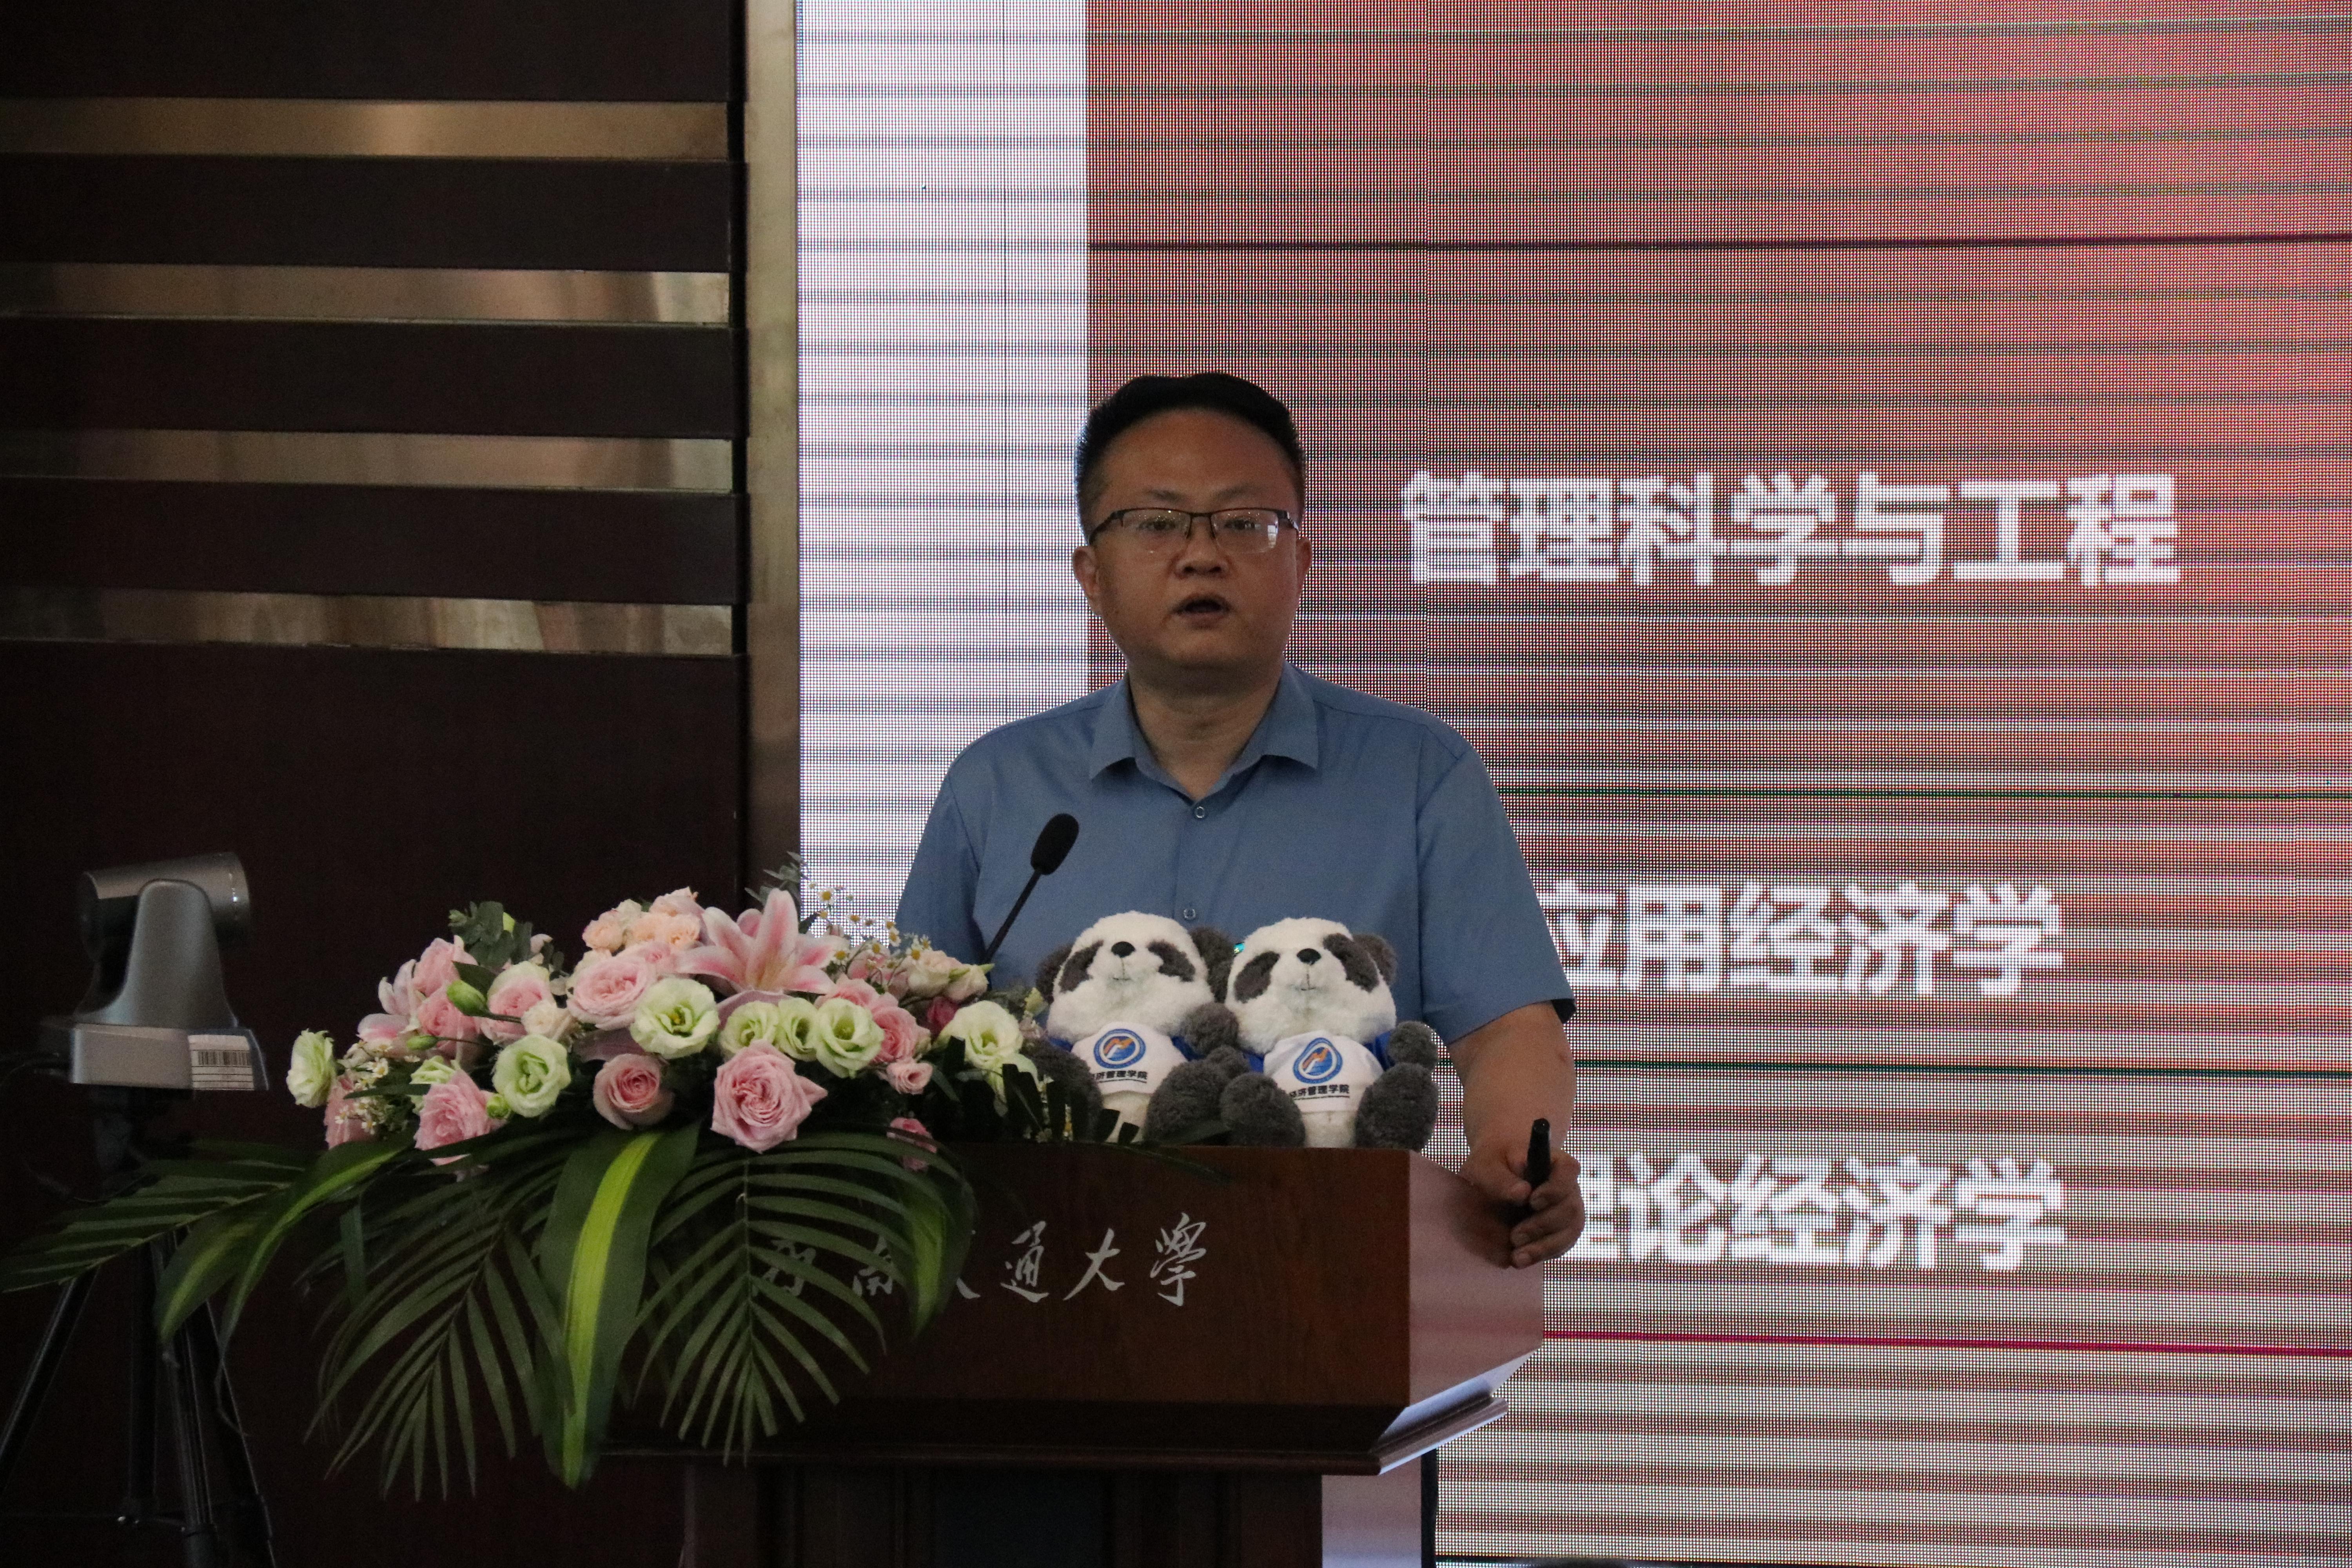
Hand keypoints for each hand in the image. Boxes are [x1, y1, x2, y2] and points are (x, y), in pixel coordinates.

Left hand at [1462, 1135, 1584, 1268]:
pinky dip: (1542, 1254)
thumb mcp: (1485, 1165)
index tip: (1532, 1201)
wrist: (1491, 1178)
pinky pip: (1560, 1246)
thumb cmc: (1491, 1164)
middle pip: (1570, 1208)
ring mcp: (1567, 1210)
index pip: (1569, 1171)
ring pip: (1569, 1232)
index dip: (1555, 1189)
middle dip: (1543, 1225)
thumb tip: (1522, 1194)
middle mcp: (1567, 1187)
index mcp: (1554, 1162)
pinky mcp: (1559, 1230)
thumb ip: (1500, 1178)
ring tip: (1517, 1257)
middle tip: (1515, 1236)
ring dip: (1544, 1247)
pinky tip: (1520, 1259)